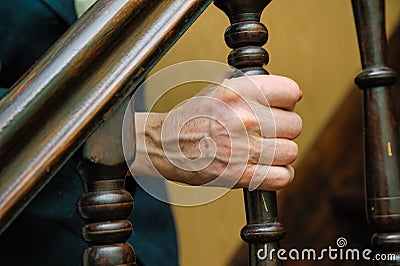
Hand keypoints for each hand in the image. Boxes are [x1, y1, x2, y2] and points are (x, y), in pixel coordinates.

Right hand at [132, 75, 301, 190]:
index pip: (291, 92)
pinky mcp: (239, 175)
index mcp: (238, 92)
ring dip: (281, 153)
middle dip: (283, 129)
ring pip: (290, 151)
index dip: (287, 102)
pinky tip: (267, 168)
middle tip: (266, 132)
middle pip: (294, 124)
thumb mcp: (219, 89)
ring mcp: (242, 147)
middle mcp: (242, 118)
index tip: (280, 108)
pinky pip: (282, 176)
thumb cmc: (193, 118)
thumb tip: (288, 93)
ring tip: (264, 150)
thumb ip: (252, 88)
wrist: (166, 145)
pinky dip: (279, 175)